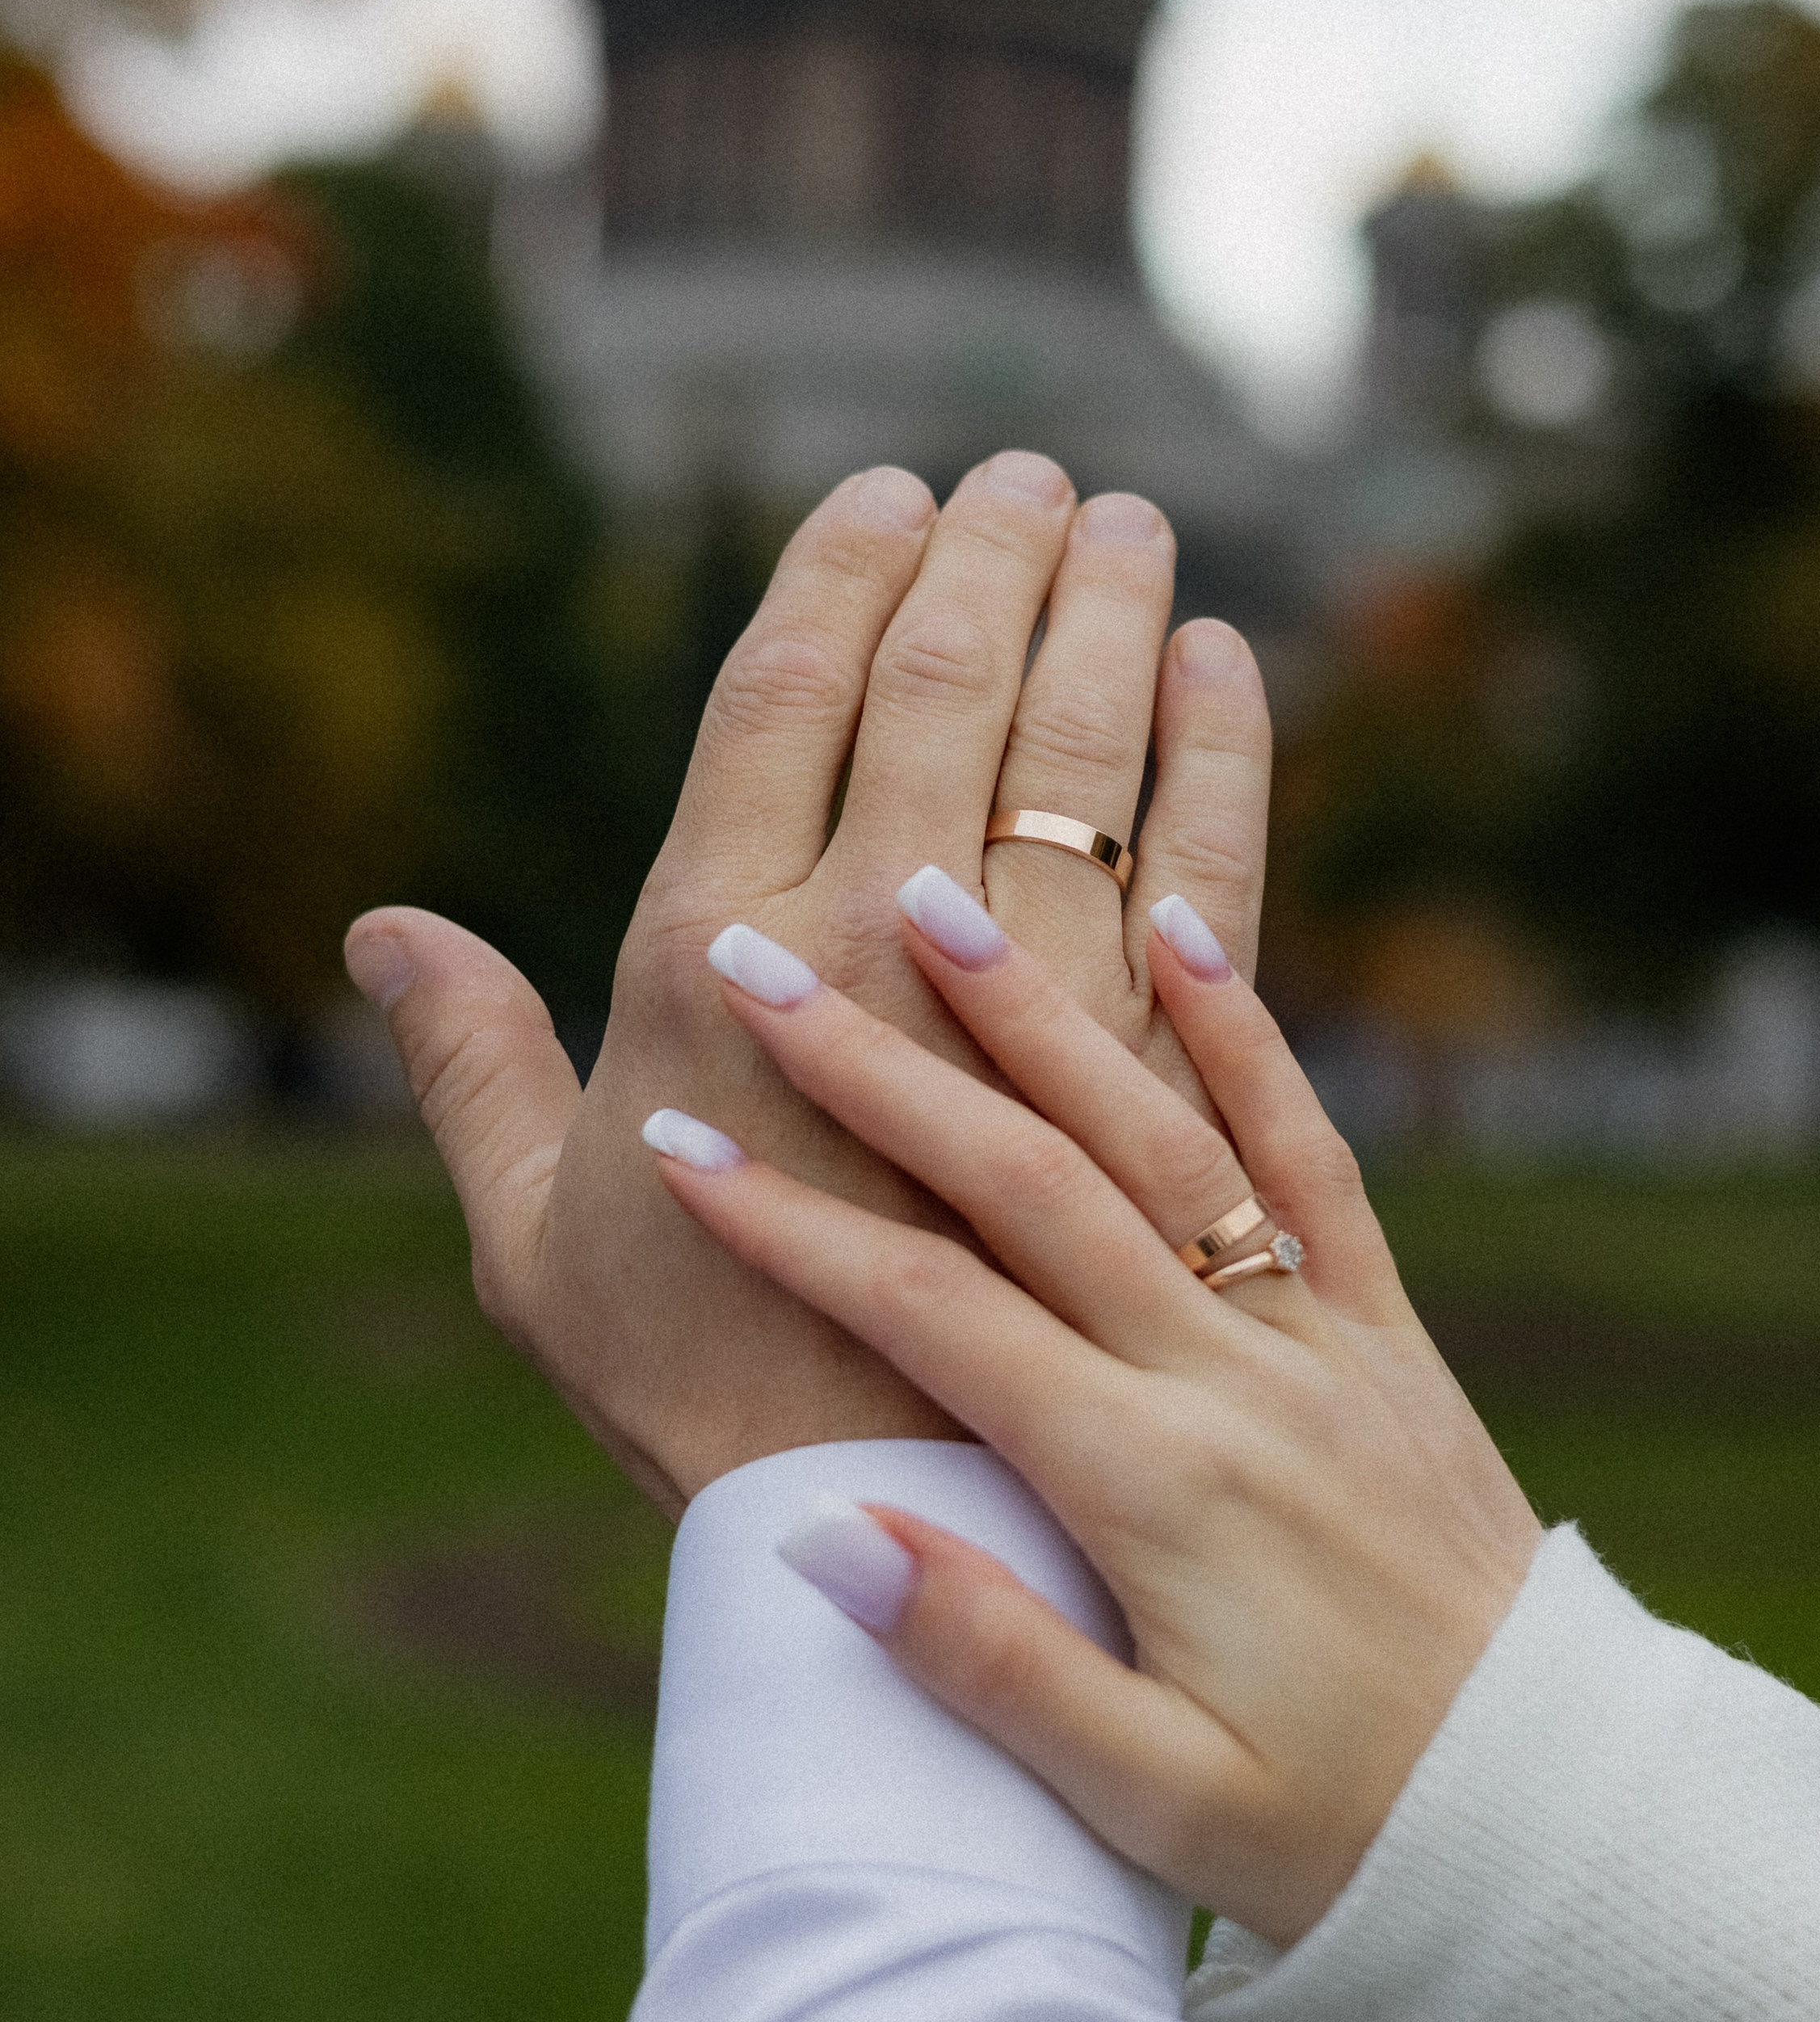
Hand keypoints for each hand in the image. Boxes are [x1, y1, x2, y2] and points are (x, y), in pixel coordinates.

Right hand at [343, 458, 1272, 1514]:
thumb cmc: (698, 1400)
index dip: (839, 571)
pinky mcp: (1169, 1086)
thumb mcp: (534, 1252)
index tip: (886, 491)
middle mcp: (889, 957)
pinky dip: (1226, 761)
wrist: (915, 1545)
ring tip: (1134, 525)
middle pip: (951, 692)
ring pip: (1091, 760)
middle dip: (996, 558)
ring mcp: (1046, 1017)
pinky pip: (1216, 884)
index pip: (785, 697)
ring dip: (1113, 620)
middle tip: (1034, 475)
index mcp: (722, 966)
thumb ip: (470, 1071)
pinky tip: (1230, 674)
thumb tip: (387, 930)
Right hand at [639, 874, 1542, 1946]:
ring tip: (932, 892)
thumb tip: (823, 1532)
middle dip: (880, 1069)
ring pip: (1159, 1131)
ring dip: (1038, 1008)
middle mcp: (1232, 1378)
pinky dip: (1247, 1032)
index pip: (933, 1319)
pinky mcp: (1385, 1325)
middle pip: (1029, 1184)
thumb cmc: (1334, 1833)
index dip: (794, 1227)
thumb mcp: (1152, 1801)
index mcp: (1149, 1488)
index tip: (678, 1142)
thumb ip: (991, 1663)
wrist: (1553, 1813)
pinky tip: (1183, 923)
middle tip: (758, 962)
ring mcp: (1318, 1335)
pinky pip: (1312, 1151)